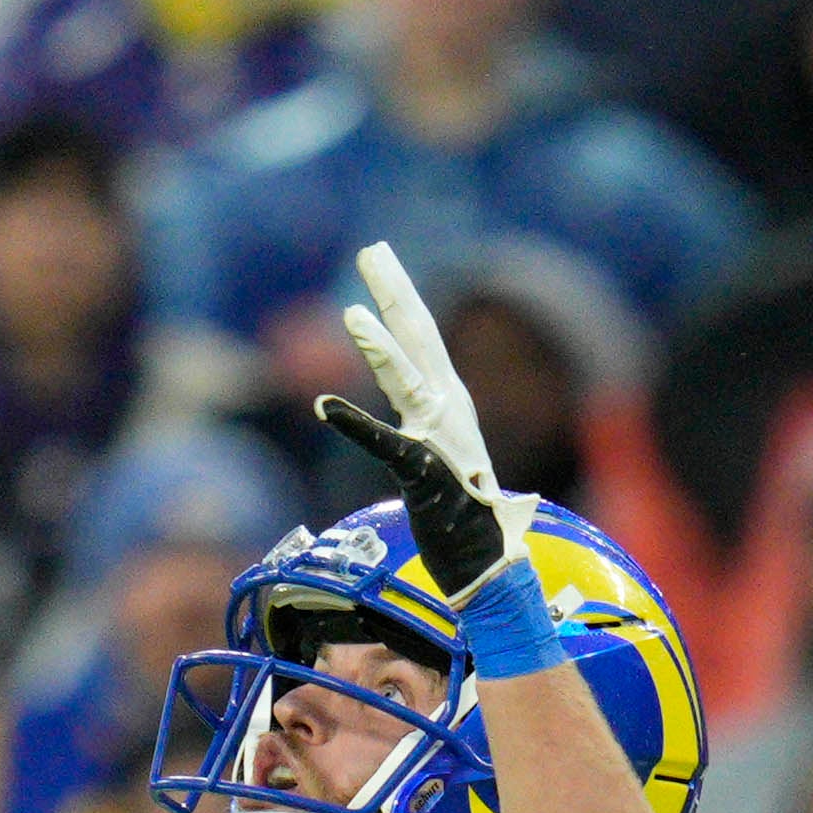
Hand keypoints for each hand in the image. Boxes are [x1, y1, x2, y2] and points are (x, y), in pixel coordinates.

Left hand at [311, 241, 517, 596]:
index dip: (397, 294)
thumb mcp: (428, 453)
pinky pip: (384, 444)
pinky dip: (354, 424)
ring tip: (353, 314)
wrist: (488, 561)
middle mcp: (448, 408)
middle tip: (373, 250)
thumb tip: (374, 406)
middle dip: (395, 291)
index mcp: (447, 399)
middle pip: (419, 337)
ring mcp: (439, 438)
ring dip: (381, 349)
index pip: (418, 335)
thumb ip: (407, 423)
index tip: (378, 258)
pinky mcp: (424, 473)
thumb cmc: (457, 511)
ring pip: (408, 382)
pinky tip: (324, 406)